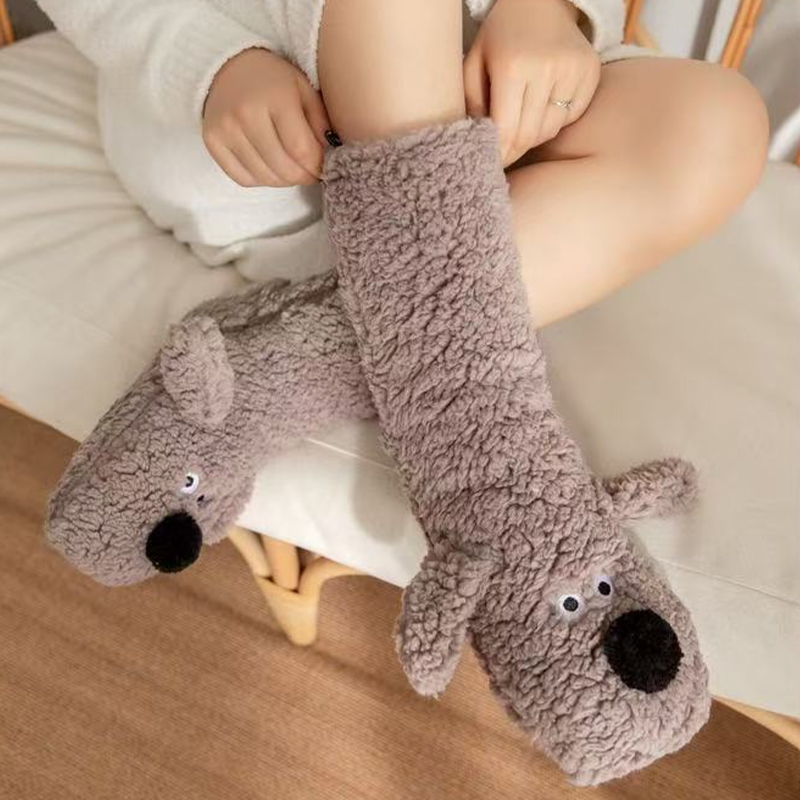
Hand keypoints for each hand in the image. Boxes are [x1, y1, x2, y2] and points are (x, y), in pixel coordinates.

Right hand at [203, 48, 329, 186]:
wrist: (228, 66)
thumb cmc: (275, 81)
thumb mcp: (305, 91)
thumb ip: (321, 124)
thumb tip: (331, 158)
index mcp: (275, 97)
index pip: (301, 150)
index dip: (317, 167)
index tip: (324, 168)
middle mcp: (245, 114)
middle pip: (284, 169)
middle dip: (303, 176)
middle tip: (310, 172)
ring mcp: (225, 130)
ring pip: (266, 178)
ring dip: (284, 180)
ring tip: (292, 167)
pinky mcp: (212, 142)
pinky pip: (244, 179)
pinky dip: (262, 179)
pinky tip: (269, 165)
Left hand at [464, 0, 600, 165]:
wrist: (540, 3)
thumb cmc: (501, 37)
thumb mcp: (475, 64)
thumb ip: (472, 105)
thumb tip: (481, 146)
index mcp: (513, 67)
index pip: (507, 130)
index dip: (499, 154)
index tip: (492, 164)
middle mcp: (547, 68)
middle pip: (529, 135)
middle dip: (514, 150)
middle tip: (504, 155)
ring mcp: (573, 71)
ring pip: (549, 130)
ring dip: (533, 136)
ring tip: (521, 125)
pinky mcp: (590, 73)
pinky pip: (570, 118)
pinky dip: (554, 121)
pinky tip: (542, 107)